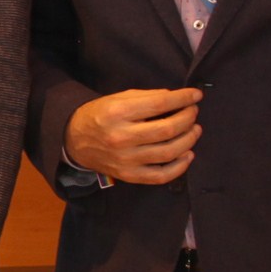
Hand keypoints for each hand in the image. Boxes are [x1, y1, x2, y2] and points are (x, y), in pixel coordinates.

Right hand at [63, 87, 203, 184]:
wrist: (74, 140)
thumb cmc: (100, 115)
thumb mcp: (118, 98)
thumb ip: (147, 97)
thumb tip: (177, 99)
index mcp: (117, 113)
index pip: (159, 104)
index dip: (182, 98)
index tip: (196, 95)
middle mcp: (121, 137)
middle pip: (167, 129)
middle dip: (188, 118)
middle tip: (193, 113)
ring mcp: (125, 159)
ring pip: (168, 152)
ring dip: (189, 140)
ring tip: (195, 130)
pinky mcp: (128, 175)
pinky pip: (160, 176)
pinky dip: (180, 167)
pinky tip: (188, 155)